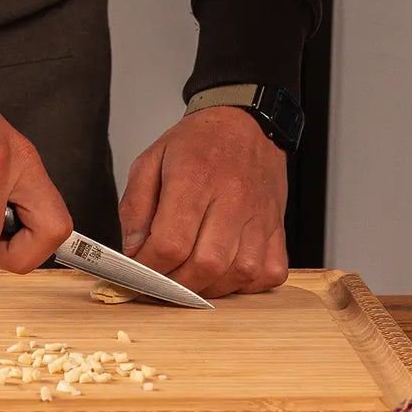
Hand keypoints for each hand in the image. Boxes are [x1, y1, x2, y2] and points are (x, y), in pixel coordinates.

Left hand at [119, 107, 288, 297]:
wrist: (246, 123)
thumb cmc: (198, 143)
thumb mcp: (150, 161)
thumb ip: (135, 207)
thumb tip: (133, 252)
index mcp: (195, 178)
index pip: (171, 243)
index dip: (148, 268)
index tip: (137, 272)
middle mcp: (233, 199)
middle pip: (206, 265)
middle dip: (175, 285)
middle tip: (160, 281)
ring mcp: (261, 216)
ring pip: (238, 274)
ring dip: (208, 288)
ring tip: (188, 278)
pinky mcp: (278, 229)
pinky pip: (269, 274)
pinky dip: (245, 284)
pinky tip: (224, 273)